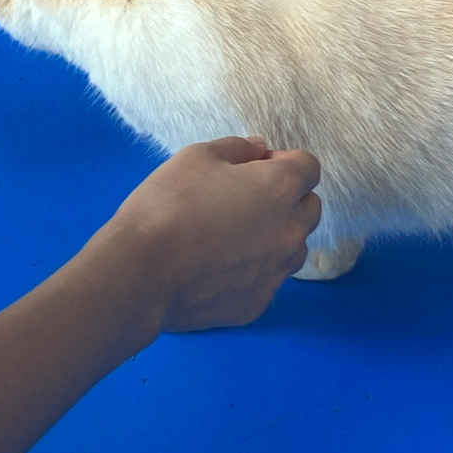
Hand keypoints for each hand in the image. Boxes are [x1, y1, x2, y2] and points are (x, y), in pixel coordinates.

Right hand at [94, 137, 322, 332]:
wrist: (142, 271)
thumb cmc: (170, 203)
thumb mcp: (198, 156)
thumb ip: (238, 148)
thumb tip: (261, 150)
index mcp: (280, 188)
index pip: (309, 167)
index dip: (283, 161)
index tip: (253, 167)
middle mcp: (290, 231)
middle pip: (309, 208)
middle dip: (287, 198)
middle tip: (244, 199)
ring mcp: (276, 273)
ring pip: (293, 247)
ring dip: (276, 235)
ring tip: (232, 235)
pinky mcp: (258, 305)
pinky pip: (268, 279)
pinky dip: (253, 269)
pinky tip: (218, 266)